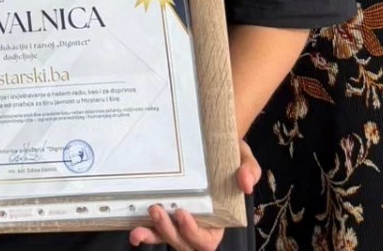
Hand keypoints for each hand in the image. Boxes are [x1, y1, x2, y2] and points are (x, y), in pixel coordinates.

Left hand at [128, 139, 259, 248]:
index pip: (206, 240)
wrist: (211, 141)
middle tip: (156, 210)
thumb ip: (249, 170)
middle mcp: (197, 225)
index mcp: (218, 220)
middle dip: (169, 232)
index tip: (183, 214)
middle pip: (183, 244)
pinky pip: (154, 229)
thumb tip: (246, 184)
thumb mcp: (243, 158)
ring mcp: (178, 221)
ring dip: (152, 236)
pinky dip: (144, 232)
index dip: (193, 233)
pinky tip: (133, 230)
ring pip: (166, 239)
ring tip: (138, 229)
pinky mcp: (164, 212)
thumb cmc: (230, 155)